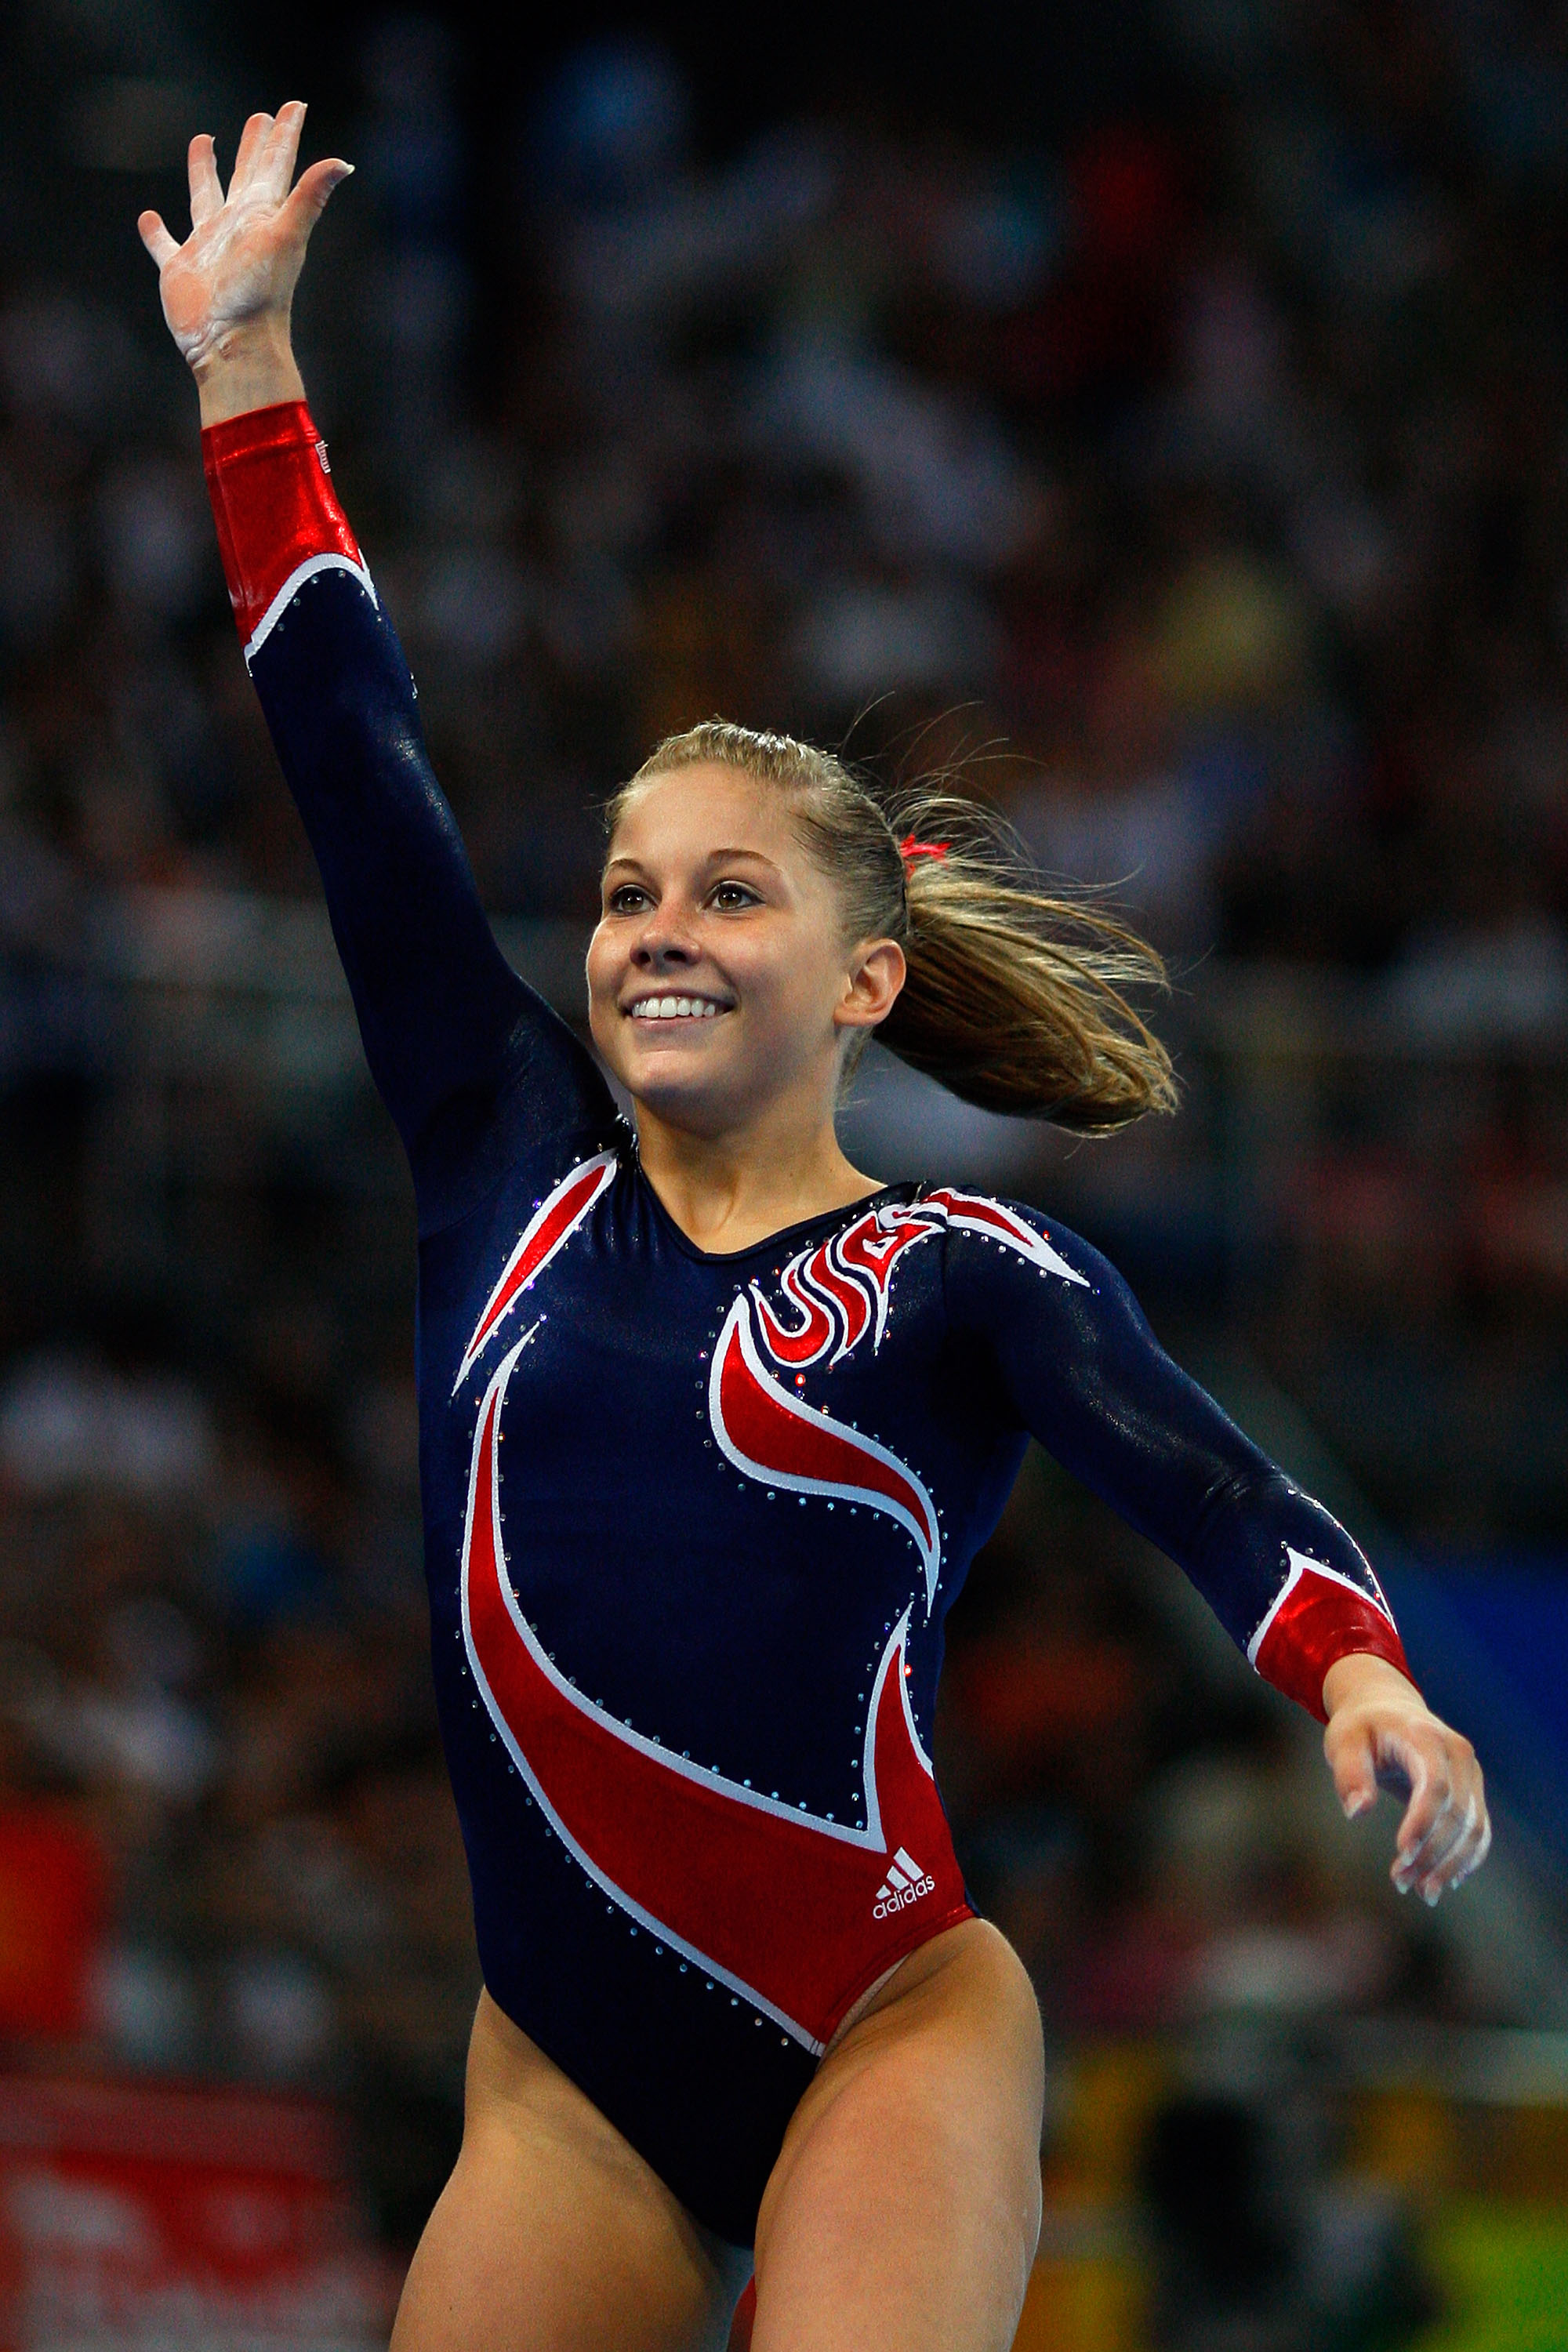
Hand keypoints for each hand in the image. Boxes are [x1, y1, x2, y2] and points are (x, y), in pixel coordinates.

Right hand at [138, 102, 350, 417]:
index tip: (294, 106)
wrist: (233, 345)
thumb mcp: (286, 237)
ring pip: (206, 197)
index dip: (285, 136)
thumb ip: (310, 196)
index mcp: (263, 216)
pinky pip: (163, 245)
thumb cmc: (260, 294)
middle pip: (246, 175)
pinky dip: (155, 233)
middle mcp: (237, 227)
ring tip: (204, 141)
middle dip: (254, 146)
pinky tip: (148, 217)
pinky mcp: (180, 270)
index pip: (276, 167)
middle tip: (259, 117)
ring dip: (204, 171)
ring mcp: (208, 247)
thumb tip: (345, 162)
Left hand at [1322, 1651, 1490, 1903]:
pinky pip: (1479, 1829)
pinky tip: (1446, 1881)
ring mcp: (1470, 1772)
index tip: (1401, 1855)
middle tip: (1400, 1882)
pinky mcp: (1473, 1789)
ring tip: (1422, 1892)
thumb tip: (1358, 1812)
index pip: (1434, 1785)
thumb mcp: (1343, 1740)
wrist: (1386, 1707)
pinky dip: (1467, 1858)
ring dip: (1449, 1863)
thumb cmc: (1361, 1726)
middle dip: (1432, 1853)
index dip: (1422, 1823)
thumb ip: (1349, 1772)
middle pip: (1456, 1813)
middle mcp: (1457, 1753)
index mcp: (1425, 1736)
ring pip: (1472, 1827)